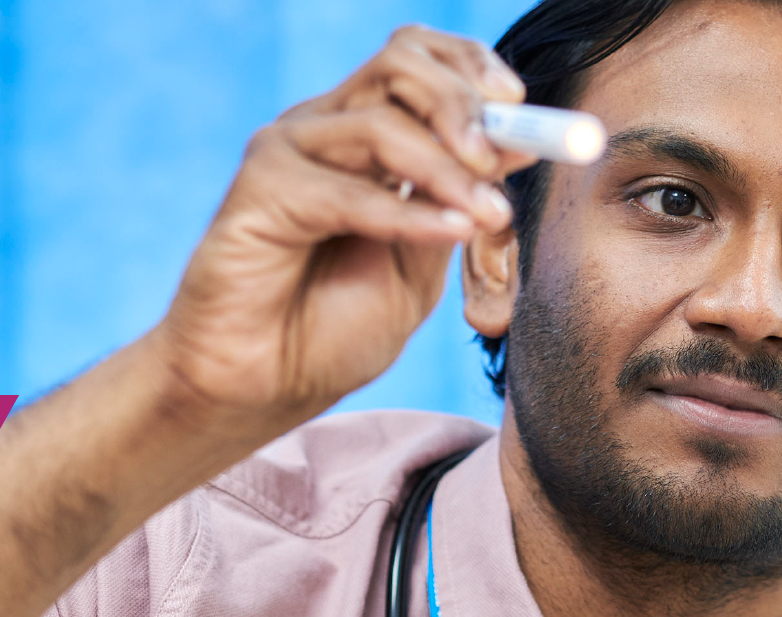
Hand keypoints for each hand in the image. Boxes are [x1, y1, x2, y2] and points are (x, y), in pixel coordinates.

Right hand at [152, 25, 538, 438]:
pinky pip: (349, 190)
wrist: (262, 390)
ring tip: (487, 218)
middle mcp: (326, 129)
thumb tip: (515, 144)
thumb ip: (454, 202)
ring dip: (448, 169)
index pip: (420, 59)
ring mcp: (289, 151)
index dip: (473, 68)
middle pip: (400, 63)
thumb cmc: (330, 334)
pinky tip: (451, 234)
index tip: (522, 106)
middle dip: (463, 103)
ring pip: (382, 121)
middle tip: (500, 158)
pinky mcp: (259, 186)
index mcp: (365, 136)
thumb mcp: (419, 265)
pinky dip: (409, 213)